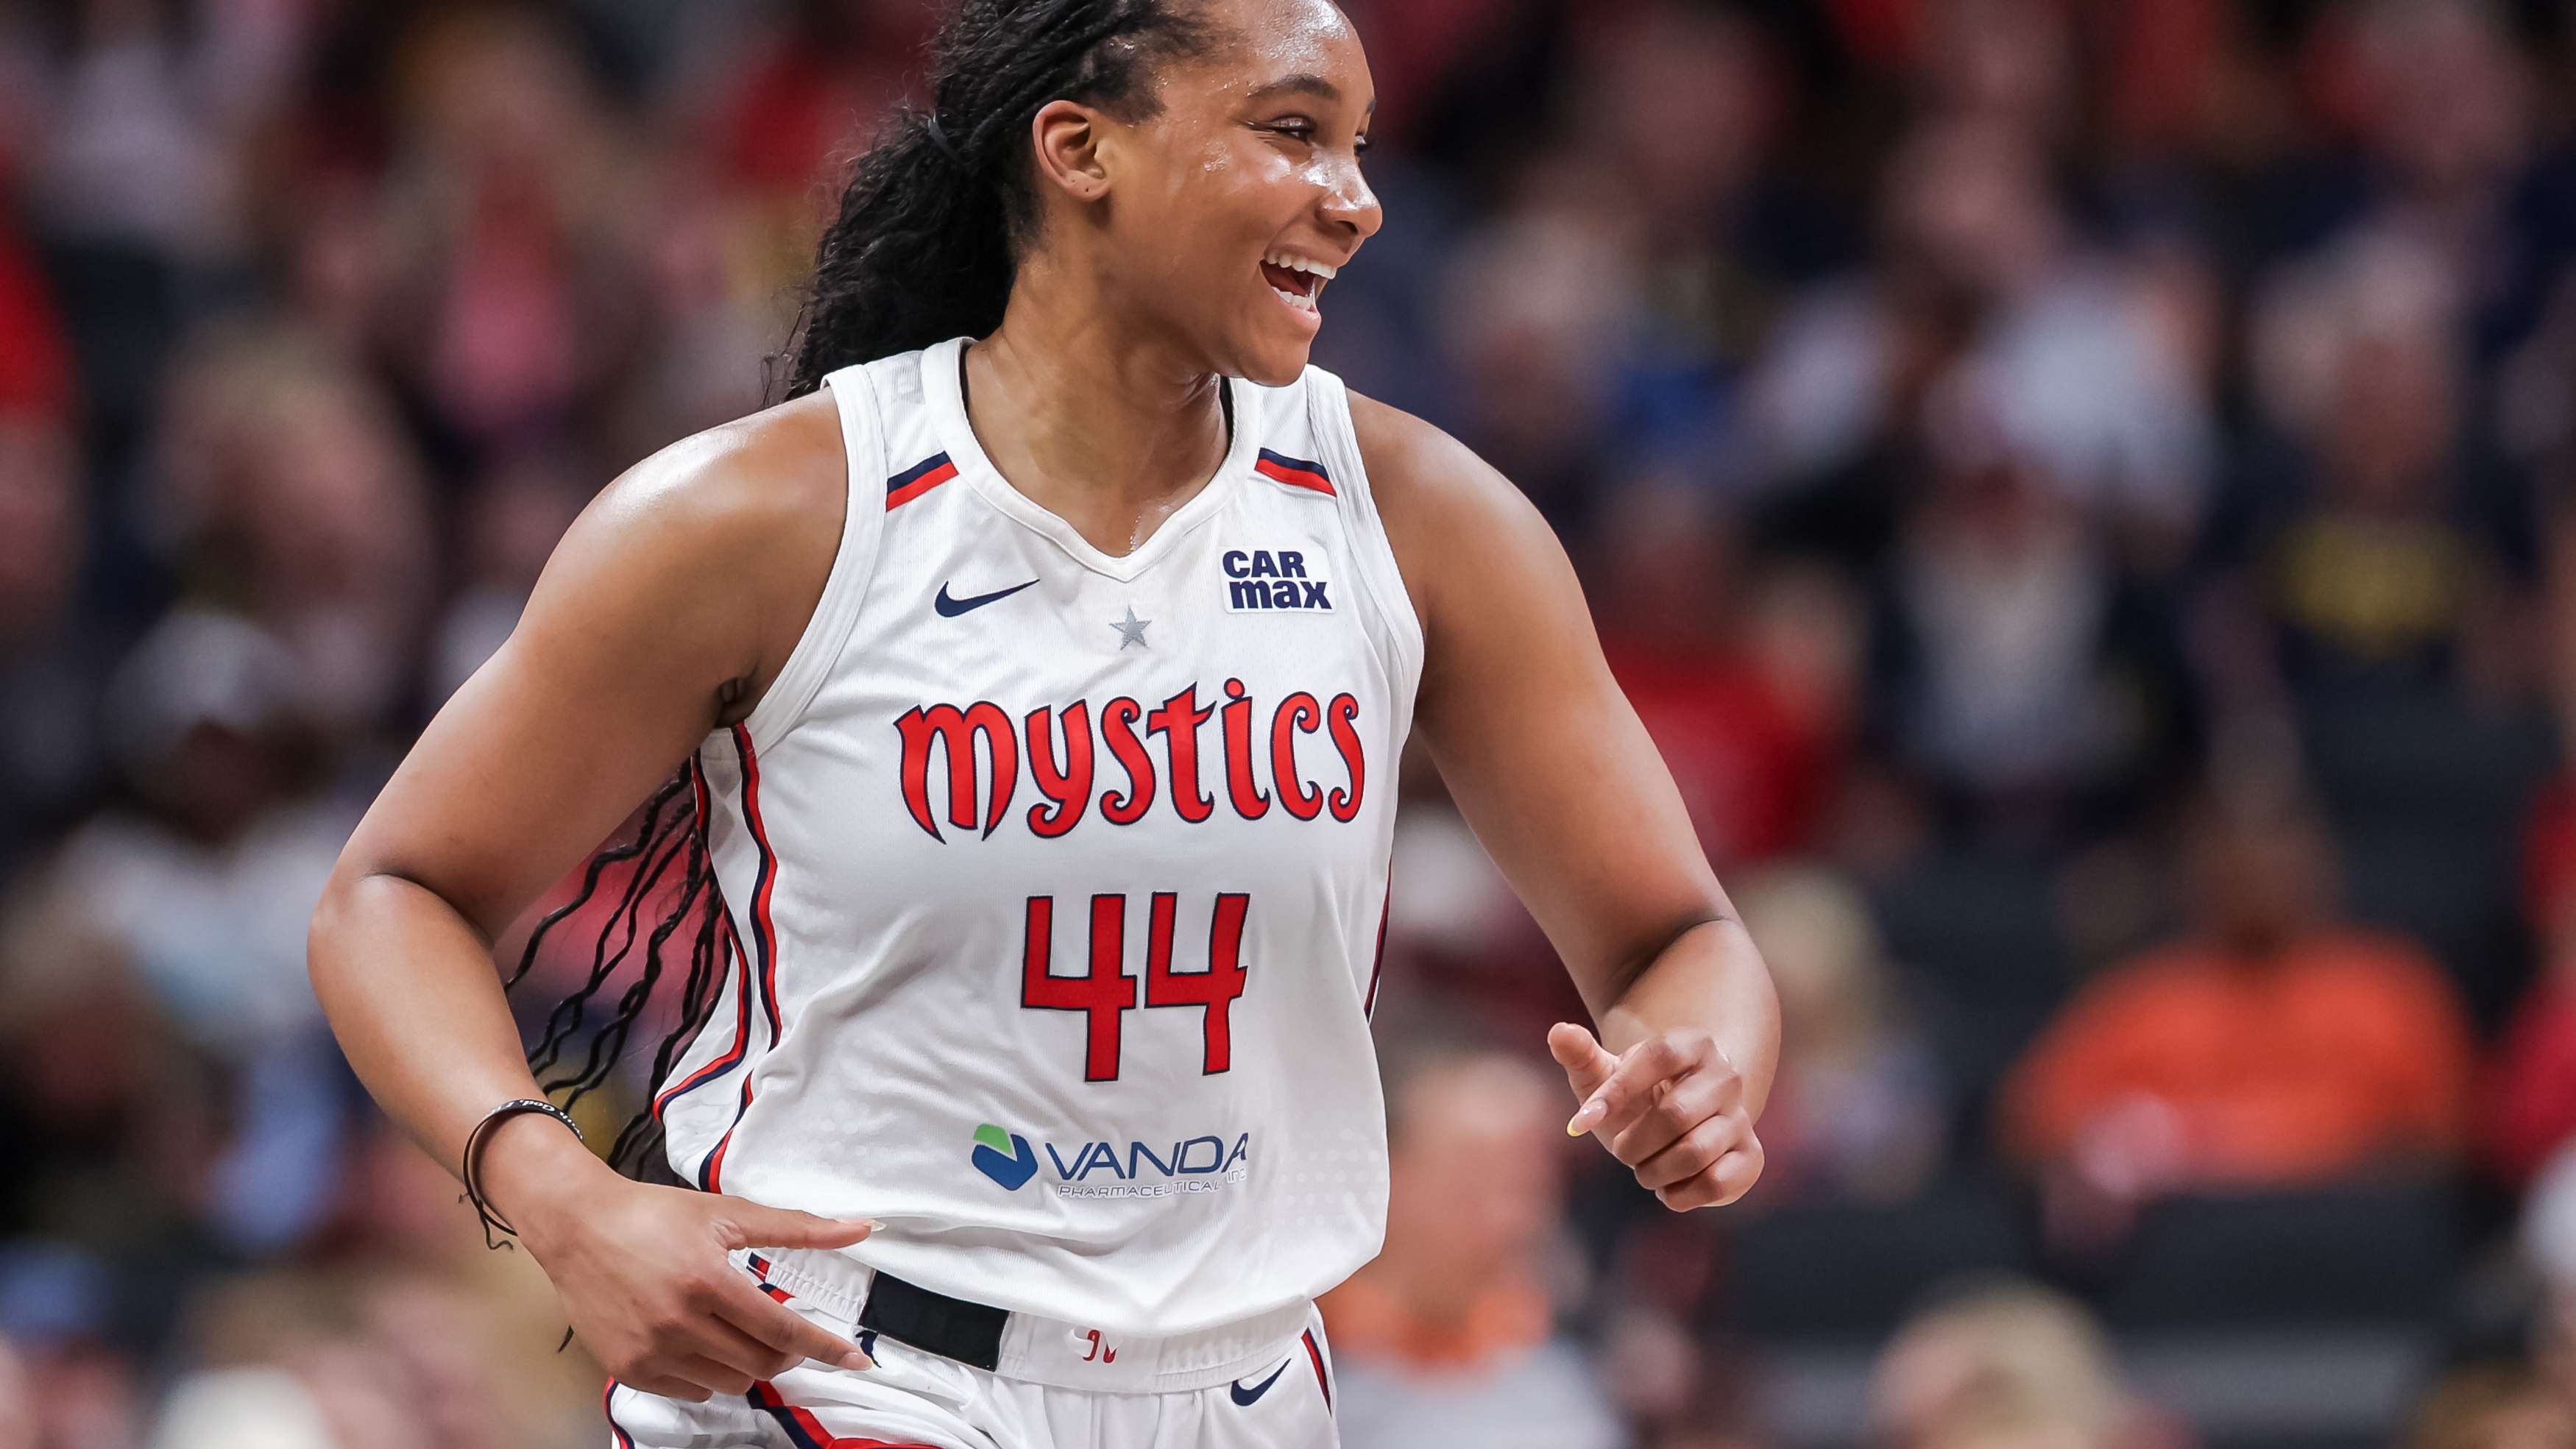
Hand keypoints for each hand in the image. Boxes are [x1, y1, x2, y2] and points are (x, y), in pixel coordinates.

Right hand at [486, 1122, 877, 1400]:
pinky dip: (710, 1374)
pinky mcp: (628, 1368)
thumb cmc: (654, 1215)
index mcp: (706, 1281)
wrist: (577, 1227)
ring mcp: (650, 1350)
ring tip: (738, 1332)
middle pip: (759, 1363)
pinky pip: (692, 1390)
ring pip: (729, 1382)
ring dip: (748, 1364)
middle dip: (786, 1354)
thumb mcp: (727, 1213)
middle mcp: (678, 1322)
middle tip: (785, 1334)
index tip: (857, 1360)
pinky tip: (703, 1343)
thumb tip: (859, 1228)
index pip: (781, 1329)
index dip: (824, 1347)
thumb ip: (796, 1227)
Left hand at [1549, 1021, 1761, 1210]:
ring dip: (1653, 1172)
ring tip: (1644, 1170)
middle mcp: (1725, 1077)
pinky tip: (1668, 1189)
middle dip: (1634, 1144)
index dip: (1617, 1091)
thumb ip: (1580, 1055)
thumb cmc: (1635, 1100)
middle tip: (1622, 1152)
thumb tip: (1558, 1032)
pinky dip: (1679, 1195)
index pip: (1657, 1057)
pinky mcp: (1750, 1158)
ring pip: (1695, 1153)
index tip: (1581, 1122)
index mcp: (1691, 1045)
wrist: (1679, 1131)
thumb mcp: (1604, 1076)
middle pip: (1676, 1114)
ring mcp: (1741, 1117)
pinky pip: (1716, 1184)